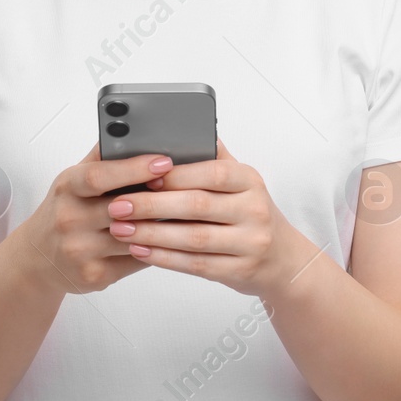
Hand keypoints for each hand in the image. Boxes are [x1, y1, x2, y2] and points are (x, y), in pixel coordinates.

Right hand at [17, 141, 172, 294]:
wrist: (38, 257)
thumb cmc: (65, 210)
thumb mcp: (74, 178)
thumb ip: (103, 157)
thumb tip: (135, 130)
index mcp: (67, 187)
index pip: (99, 176)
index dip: (133, 168)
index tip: (164, 162)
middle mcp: (69, 218)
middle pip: (121, 208)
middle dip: (157, 199)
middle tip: (190, 187)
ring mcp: (80, 250)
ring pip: (133, 237)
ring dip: (163, 226)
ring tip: (187, 212)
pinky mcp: (94, 275)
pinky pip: (135, 260)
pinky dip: (156, 249)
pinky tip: (171, 238)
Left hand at [104, 138, 313, 297]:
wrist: (282, 260)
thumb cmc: (249, 213)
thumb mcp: (240, 182)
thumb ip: (212, 158)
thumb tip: (180, 129)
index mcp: (249, 180)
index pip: (211, 172)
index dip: (175, 175)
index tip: (140, 176)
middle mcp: (254, 209)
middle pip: (197, 205)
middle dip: (152, 205)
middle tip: (118, 205)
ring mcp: (250, 242)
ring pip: (193, 238)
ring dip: (152, 234)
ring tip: (121, 230)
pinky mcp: (239, 271)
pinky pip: (195, 265)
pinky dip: (164, 258)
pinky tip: (140, 251)